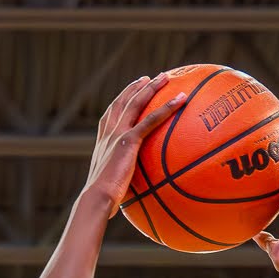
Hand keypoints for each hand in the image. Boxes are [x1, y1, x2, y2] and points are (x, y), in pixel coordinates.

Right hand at [84, 73, 186, 213]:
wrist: (96, 198)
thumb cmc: (102, 200)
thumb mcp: (112, 187)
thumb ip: (124, 181)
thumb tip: (139, 192)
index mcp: (102, 142)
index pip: (111, 115)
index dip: (120, 100)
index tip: (130, 91)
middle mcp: (108, 134)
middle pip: (122, 102)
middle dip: (135, 88)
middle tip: (147, 78)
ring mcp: (118, 135)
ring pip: (136, 103)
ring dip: (151, 87)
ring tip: (165, 77)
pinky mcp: (129, 141)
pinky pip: (151, 120)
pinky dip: (167, 107)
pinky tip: (181, 99)